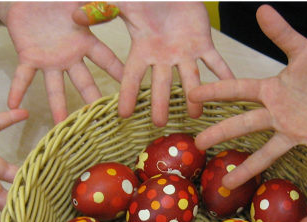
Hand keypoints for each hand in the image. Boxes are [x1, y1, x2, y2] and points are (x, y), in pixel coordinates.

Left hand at [0, 1, 124, 123]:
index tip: (135, 90)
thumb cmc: (57, 1)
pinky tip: (12, 104)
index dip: (119, 73)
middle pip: (84, 82)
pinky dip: (17, 89)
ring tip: (61, 125)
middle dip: (93, 100)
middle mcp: (69, 57)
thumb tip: (114, 4)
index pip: (106, 60)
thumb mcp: (78, 0)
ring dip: (58, 107)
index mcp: (84, 42)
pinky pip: (23, 75)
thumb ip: (95, 6)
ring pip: (55, 87)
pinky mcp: (28, 57)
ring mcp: (49, 61)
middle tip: (103, 121)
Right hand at [77, 1, 233, 126]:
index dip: (128, 94)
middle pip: (162, 84)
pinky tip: (231, 88)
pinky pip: (215, 62)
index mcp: (143, 50)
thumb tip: (76, 16)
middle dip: (161, 103)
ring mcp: (184, 53)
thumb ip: (101, 9)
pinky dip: (223, 74)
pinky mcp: (202, 44)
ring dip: (194, 96)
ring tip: (196, 115)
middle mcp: (164, 57)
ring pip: (189, 78)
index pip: (133, 76)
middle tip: (160, 124)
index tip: (123, 114)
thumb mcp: (122, 1)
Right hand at [189, 5, 306, 198]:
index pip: (238, 90)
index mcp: (270, 92)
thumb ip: (283, 34)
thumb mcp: (303, 50)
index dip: (215, 92)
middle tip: (199, 144)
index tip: (191, 95)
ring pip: (269, 152)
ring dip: (250, 169)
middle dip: (222, 134)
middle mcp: (276, 116)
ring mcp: (294, 131)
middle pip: (245, 125)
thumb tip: (263, 9)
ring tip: (229, 185)